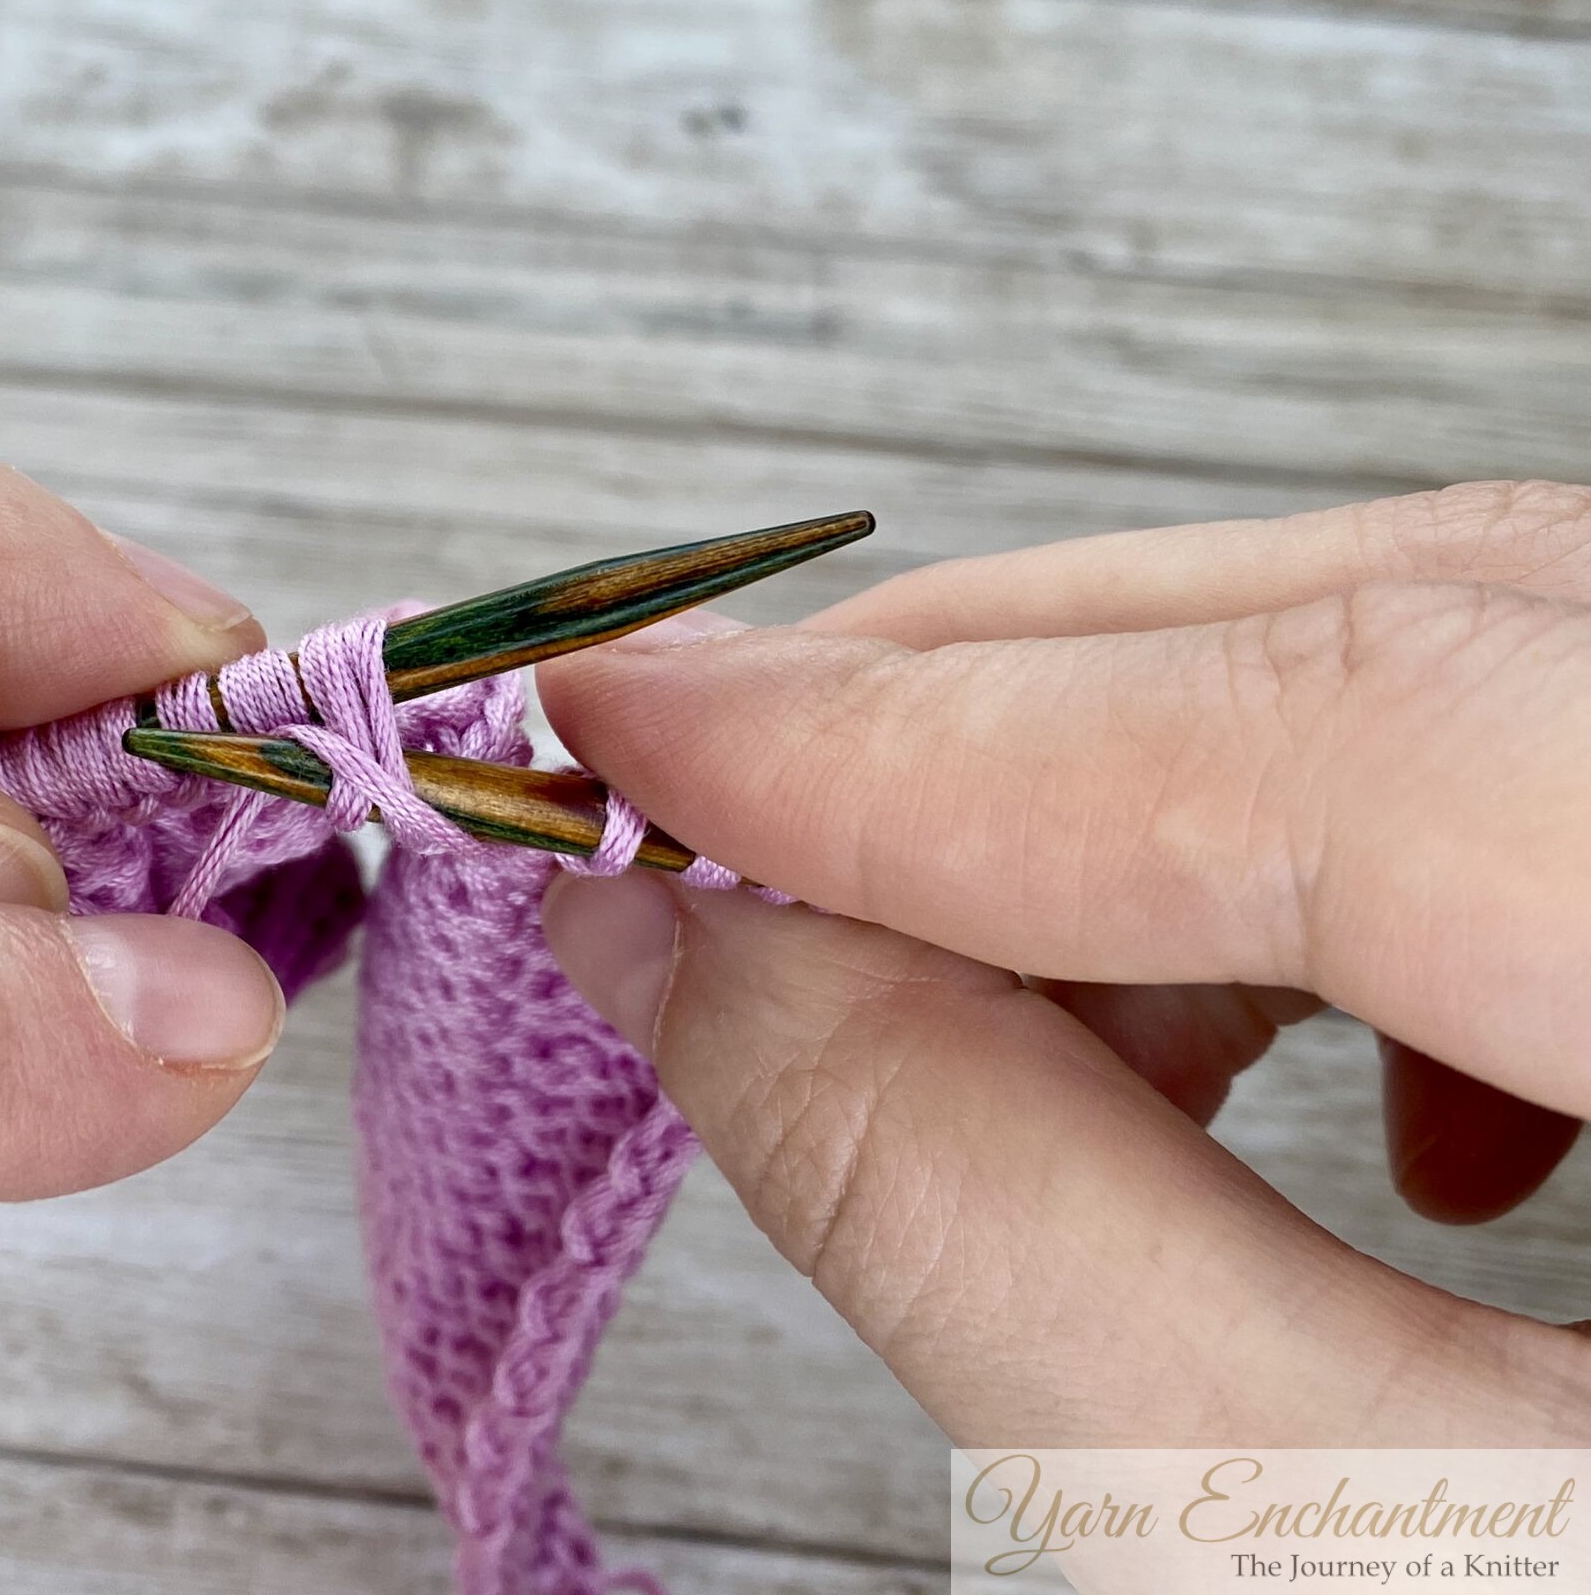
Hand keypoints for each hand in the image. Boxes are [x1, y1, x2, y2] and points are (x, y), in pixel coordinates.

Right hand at [537, 483, 1590, 1443]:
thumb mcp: (1357, 1569)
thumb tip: (708, 974)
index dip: (926, 740)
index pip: (1351, 727)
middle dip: (995, 713)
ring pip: (1475, 653)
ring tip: (943, 978)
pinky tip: (1280, 1055)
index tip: (630, 740)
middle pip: (1413, 627)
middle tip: (703, 787)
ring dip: (1147, 789)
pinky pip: (1561, 752)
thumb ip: (1029, 1254)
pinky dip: (1342, 855)